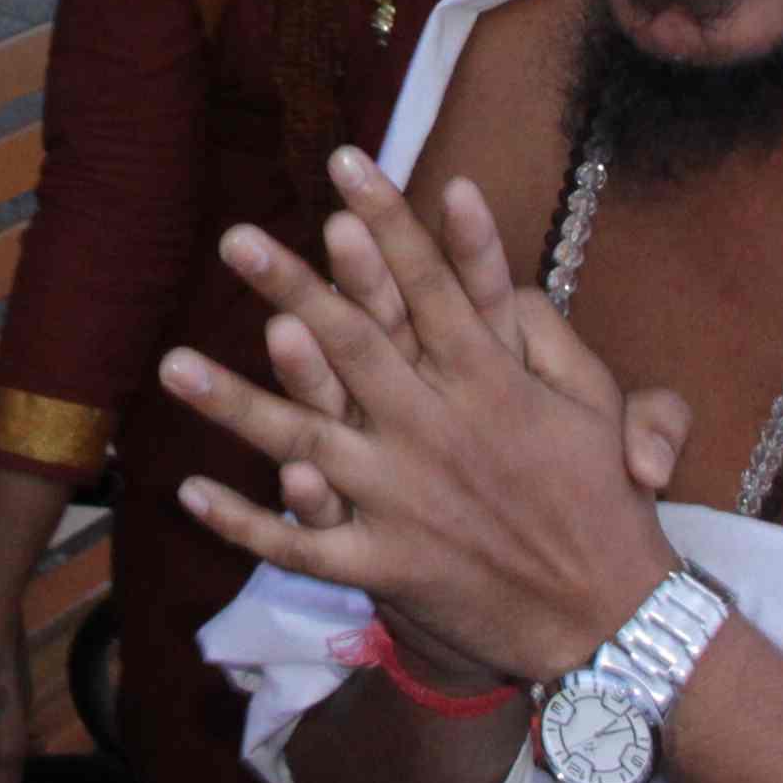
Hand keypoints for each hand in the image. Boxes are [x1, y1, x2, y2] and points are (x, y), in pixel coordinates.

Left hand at [158, 151, 691, 688]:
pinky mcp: (387, 563)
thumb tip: (509, 280)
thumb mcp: (601, 405)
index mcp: (490, 381)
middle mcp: (436, 430)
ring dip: (235, 404)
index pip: (428, 283)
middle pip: (352, 343)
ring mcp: (404, 499)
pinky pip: (303, 547)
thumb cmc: (606, 503)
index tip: (345, 163)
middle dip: (292, 286)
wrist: (610, 618)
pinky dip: (246, 524)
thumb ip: (549, 337)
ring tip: (172, 365)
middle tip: (236, 236)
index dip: (388, 219)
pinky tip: (188, 493)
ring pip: (306, 441)